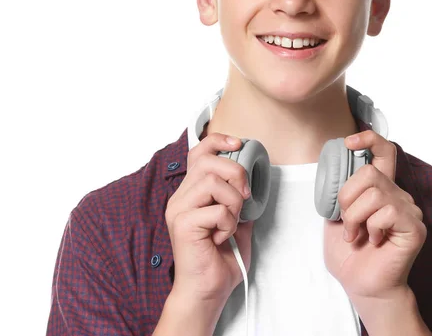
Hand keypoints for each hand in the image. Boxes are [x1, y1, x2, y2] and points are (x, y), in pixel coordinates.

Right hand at [164, 134, 253, 305]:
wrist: (208, 290)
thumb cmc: (221, 257)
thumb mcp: (236, 218)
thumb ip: (239, 197)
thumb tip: (253, 178)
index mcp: (191, 192)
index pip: (198, 152)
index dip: (218, 141)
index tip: (239, 143)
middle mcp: (180, 197)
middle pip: (208, 161)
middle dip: (235, 174)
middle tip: (245, 197)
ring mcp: (178, 209)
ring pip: (212, 181)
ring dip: (234, 202)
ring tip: (232, 222)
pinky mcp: (182, 224)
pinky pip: (216, 210)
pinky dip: (229, 223)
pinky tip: (222, 237)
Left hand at [323, 130, 425, 300]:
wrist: (362, 285)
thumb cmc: (350, 254)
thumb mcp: (336, 216)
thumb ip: (340, 193)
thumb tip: (333, 172)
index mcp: (380, 188)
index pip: (384, 151)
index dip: (369, 139)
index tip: (349, 142)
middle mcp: (397, 194)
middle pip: (369, 173)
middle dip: (347, 197)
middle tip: (346, 220)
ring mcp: (409, 209)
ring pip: (374, 193)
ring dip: (355, 216)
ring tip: (356, 234)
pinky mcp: (414, 226)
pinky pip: (386, 212)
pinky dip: (371, 227)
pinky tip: (374, 240)